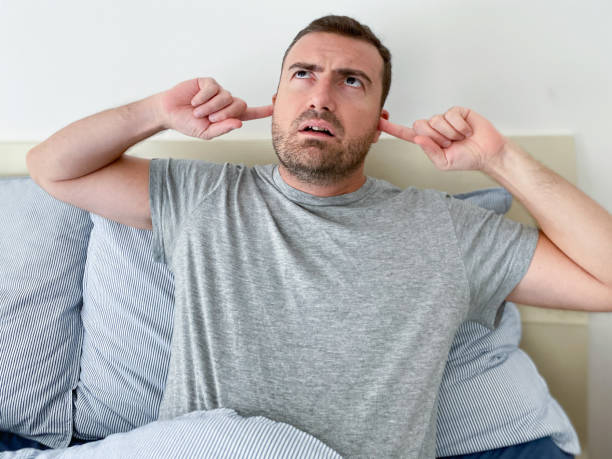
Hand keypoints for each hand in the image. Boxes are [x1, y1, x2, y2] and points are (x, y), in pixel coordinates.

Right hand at [158, 77, 272, 139]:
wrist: (169, 113)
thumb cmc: (187, 123)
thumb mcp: (206, 132)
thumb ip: (223, 129)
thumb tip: (239, 123)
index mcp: (228, 116)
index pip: (250, 113)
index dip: (263, 110)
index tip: (275, 106)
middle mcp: (226, 102)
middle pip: (239, 105)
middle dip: (225, 113)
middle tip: (209, 118)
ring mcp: (218, 91)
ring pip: (226, 97)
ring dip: (211, 106)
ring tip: (198, 111)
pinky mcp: (208, 82)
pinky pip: (212, 88)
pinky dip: (203, 97)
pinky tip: (194, 101)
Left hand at [379, 106, 507, 171]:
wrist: (487, 153)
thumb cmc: (466, 159)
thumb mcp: (444, 162)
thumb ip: (430, 152)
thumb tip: (418, 139)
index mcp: (427, 141)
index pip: (406, 133)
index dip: (392, 128)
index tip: (378, 121)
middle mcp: (433, 128)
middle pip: (420, 125)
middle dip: (436, 137)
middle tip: (451, 143)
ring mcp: (444, 118)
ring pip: (436, 120)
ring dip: (450, 133)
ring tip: (461, 138)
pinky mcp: (457, 111)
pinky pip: (451, 115)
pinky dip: (460, 126)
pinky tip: (467, 131)